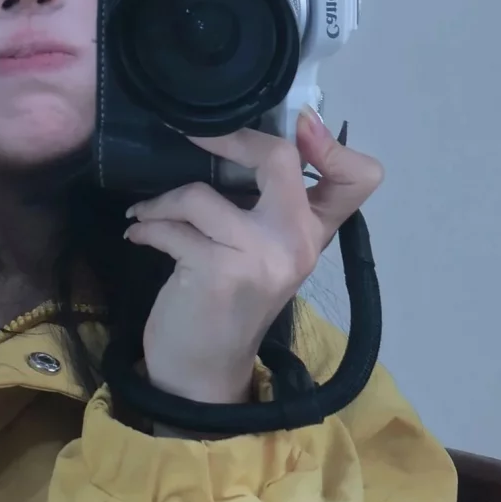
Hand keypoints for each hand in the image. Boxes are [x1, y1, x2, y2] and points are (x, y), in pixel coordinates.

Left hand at [127, 110, 384, 406]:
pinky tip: (139, 234)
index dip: (333, 143)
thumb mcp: (262, 257)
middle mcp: (297, 243)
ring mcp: (260, 257)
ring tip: (146, 213)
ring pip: (202, 194)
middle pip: (279, 158)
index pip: (360, 177)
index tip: (298, 126)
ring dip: (162, 201)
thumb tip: (239, 141)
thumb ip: (267, 208)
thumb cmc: (226, 310)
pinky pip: (174, 224)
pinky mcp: (218, 271)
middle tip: (192, 136)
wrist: (202, 375)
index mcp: (315, 236)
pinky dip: (149, 226)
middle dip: (229, 137)